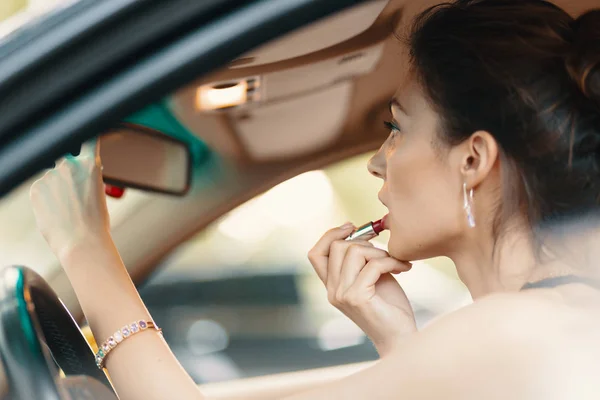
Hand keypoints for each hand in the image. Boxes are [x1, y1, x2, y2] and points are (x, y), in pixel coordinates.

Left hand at [30, 139, 110, 260]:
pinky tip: (56, 213)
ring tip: (67, 211)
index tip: (83, 126)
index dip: (86, 132)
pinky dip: (47, 199)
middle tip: (75, 196)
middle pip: (66, 162)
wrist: (82, 242)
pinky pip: (41, 189)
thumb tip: (72, 177)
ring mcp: (50, 176)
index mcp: (90, 164)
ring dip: (57, 189)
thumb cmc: (95, 222)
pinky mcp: (36, 188)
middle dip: (68, 174)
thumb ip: (84, 177)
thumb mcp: (98, 193)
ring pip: (53, 178)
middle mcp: (68, 165)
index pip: (88, 137)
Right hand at [308, 224, 415, 356]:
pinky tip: (404, 268)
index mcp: (332, 286)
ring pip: (353, 252)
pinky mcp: (357, 298)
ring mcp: (342, 295)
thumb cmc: (390, 307)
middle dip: (364, 241)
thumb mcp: (372, 277)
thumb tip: (361, 231)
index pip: (315, 253)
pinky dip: (391, 261)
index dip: (330, 235)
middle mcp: (332, 291)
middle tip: (385, 250)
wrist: (402, 338)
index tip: (352, 227)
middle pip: (337, 247)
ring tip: (395, 262)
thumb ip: (362, 259)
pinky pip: (373, 265)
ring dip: (380, 252)